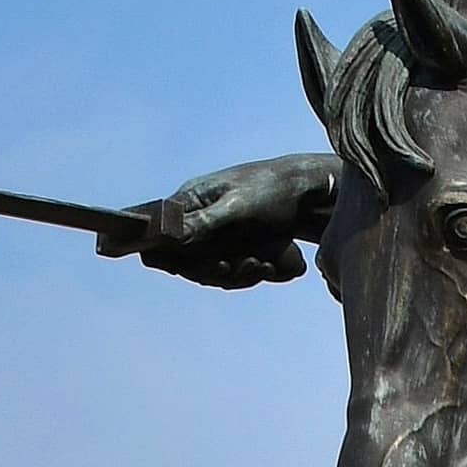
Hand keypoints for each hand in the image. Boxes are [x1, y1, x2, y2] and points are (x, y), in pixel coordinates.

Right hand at [99, 155, 333, 285]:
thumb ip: (203, 222)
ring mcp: (216, 236)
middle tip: (229, 266)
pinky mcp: (234, 249)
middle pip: (184, 261)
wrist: (308, 194)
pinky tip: (268, 266)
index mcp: (189, 202)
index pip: (158, 233)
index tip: (170, 263)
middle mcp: (197, 220)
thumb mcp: (237, 207)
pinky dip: (248, 274)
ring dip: (234, 275)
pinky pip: (231, 274)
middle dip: (208, 270)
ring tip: (259, 264)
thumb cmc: (271, 191)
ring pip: (209, 272)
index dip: (160, 252)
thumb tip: (168, 235)